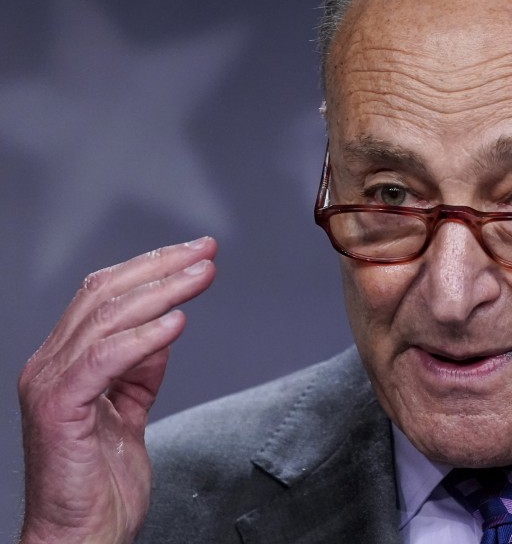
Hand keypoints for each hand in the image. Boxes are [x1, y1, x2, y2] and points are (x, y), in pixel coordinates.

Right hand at [18, 237, 216, 543]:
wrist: (80, 538)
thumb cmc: (100, 485)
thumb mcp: (128, 412)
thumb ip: (139, 370)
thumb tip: (165, 327)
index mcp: (64, 362)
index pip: (104, 294)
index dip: (151, 267)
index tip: (196, 254)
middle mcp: (50, 365)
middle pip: (105, 294)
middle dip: (161, 266)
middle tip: (206, 251)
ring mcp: (50, 385)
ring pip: (107, 318)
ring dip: (162, 291)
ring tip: (202, 276)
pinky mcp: (60, 409)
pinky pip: (103, 359)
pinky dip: (143, 337)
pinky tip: (177, 322)